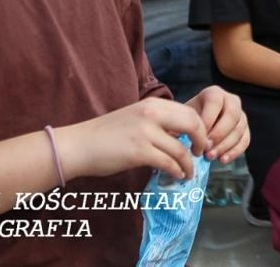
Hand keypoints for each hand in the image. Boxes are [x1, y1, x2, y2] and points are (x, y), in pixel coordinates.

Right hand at [58, 97, 207, 181]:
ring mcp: (145, 133)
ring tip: (189, 173)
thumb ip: (158, 123)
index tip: (200, 141)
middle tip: (200, 154)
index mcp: (153, 105)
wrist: (78, 145)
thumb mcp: (136, 119)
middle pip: (192, 125)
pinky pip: (168, 163)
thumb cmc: (107, 135)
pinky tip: (177, 175)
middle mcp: (152, 114)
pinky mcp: (139, 152)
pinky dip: (177, 170)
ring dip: (189, 164)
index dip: (200, 128)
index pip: (189, 111)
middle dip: (201, 141)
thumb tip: (181, 136)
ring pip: (181, 149)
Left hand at [186, 86, 249, 162]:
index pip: (215, 103)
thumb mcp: (183, 117)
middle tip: (205, 149)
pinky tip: (222, 160)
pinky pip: (245, 140)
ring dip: (225, 146)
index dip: (208, 120)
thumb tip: (177, 139)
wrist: (195, 124)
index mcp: (214, 93)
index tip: (197, 137)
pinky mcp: (245, 130)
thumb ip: (183, 124)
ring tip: (210, 157)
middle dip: (219, 135)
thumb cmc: (187, 120)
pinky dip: (234, 152)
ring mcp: (241, 115)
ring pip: (239, 129)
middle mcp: (231, 101)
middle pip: (232, 116)